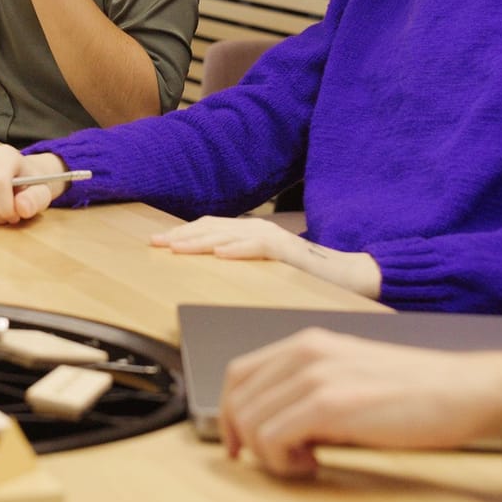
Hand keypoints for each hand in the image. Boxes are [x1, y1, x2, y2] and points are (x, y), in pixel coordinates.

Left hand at [152, 215, 310, 262]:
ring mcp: (272, 236)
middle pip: (212, 228)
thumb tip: (207, 266)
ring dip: (200, 241)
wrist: (345, 272)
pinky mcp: (287, 249)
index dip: (181, 234)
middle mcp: (257, 228)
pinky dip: (238, 249)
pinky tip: (220, 254)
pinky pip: (259, 246)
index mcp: (248, 231)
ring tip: (177, 248)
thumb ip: (238, 260)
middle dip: (181, 236)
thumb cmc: (302, 273)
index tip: (156, 243)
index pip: (208, 228)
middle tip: (156, 244)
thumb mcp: (261, 266)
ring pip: (229, 235)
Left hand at [219, 329, 501, 474]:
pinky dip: (282, 462)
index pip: (238, 373)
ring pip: (250, 421)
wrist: (462, 390)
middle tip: (279, 460)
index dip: (230, 413)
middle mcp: (305, 351)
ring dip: (268, 455)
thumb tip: (277, 424)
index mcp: (308, 342)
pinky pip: (273, 438)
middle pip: (236, 398)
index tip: (238, 445)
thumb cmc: (413, 391)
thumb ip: (310, 389)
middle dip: (244, 439)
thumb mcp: (350, 376)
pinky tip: (314, 464)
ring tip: (304, 462)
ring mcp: (316, 375)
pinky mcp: (331, 404)